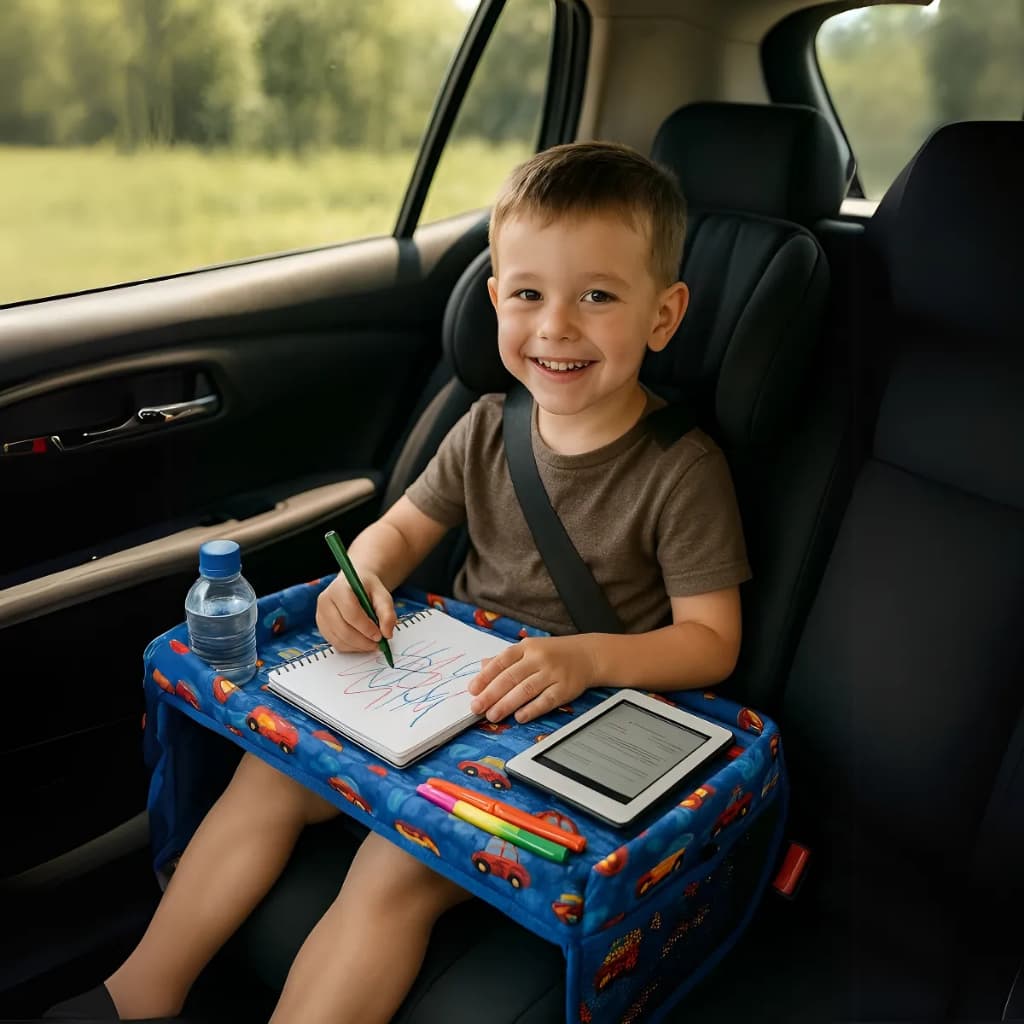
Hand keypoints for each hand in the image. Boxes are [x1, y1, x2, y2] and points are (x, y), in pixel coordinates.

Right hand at [316, 570, 395, 653]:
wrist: (354, 585)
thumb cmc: (367, 589)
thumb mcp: (382, 595)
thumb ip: (387, 613)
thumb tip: (387, 633)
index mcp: (339, 589)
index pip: (350, 612)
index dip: (366, 627)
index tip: (379, 635)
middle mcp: (325, 602)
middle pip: (343, 629)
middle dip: (363, 641)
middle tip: (378, 643)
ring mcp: (321, 615)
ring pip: (339, 640)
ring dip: (358, 646)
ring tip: (372, 643)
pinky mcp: (322, 627)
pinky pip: (336, 643)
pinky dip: (351, 647)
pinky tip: (362, 643)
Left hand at [467, 635, 597, 723]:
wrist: (588, 655)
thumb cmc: (554, 653)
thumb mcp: (529, 649)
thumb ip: (505, 659)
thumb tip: (482, 667)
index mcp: (526, 647)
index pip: (501, 661)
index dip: (485, 676)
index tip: (472, 690)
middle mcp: (539, 658)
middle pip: (511, 677)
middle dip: (491, 694)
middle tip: (477, 707)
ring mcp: (553, 673)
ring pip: (526, 690)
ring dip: (507, 704)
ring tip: (492, 715)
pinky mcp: (565, 688)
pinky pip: (546, 700)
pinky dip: (532, 709)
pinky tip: (519, 717)